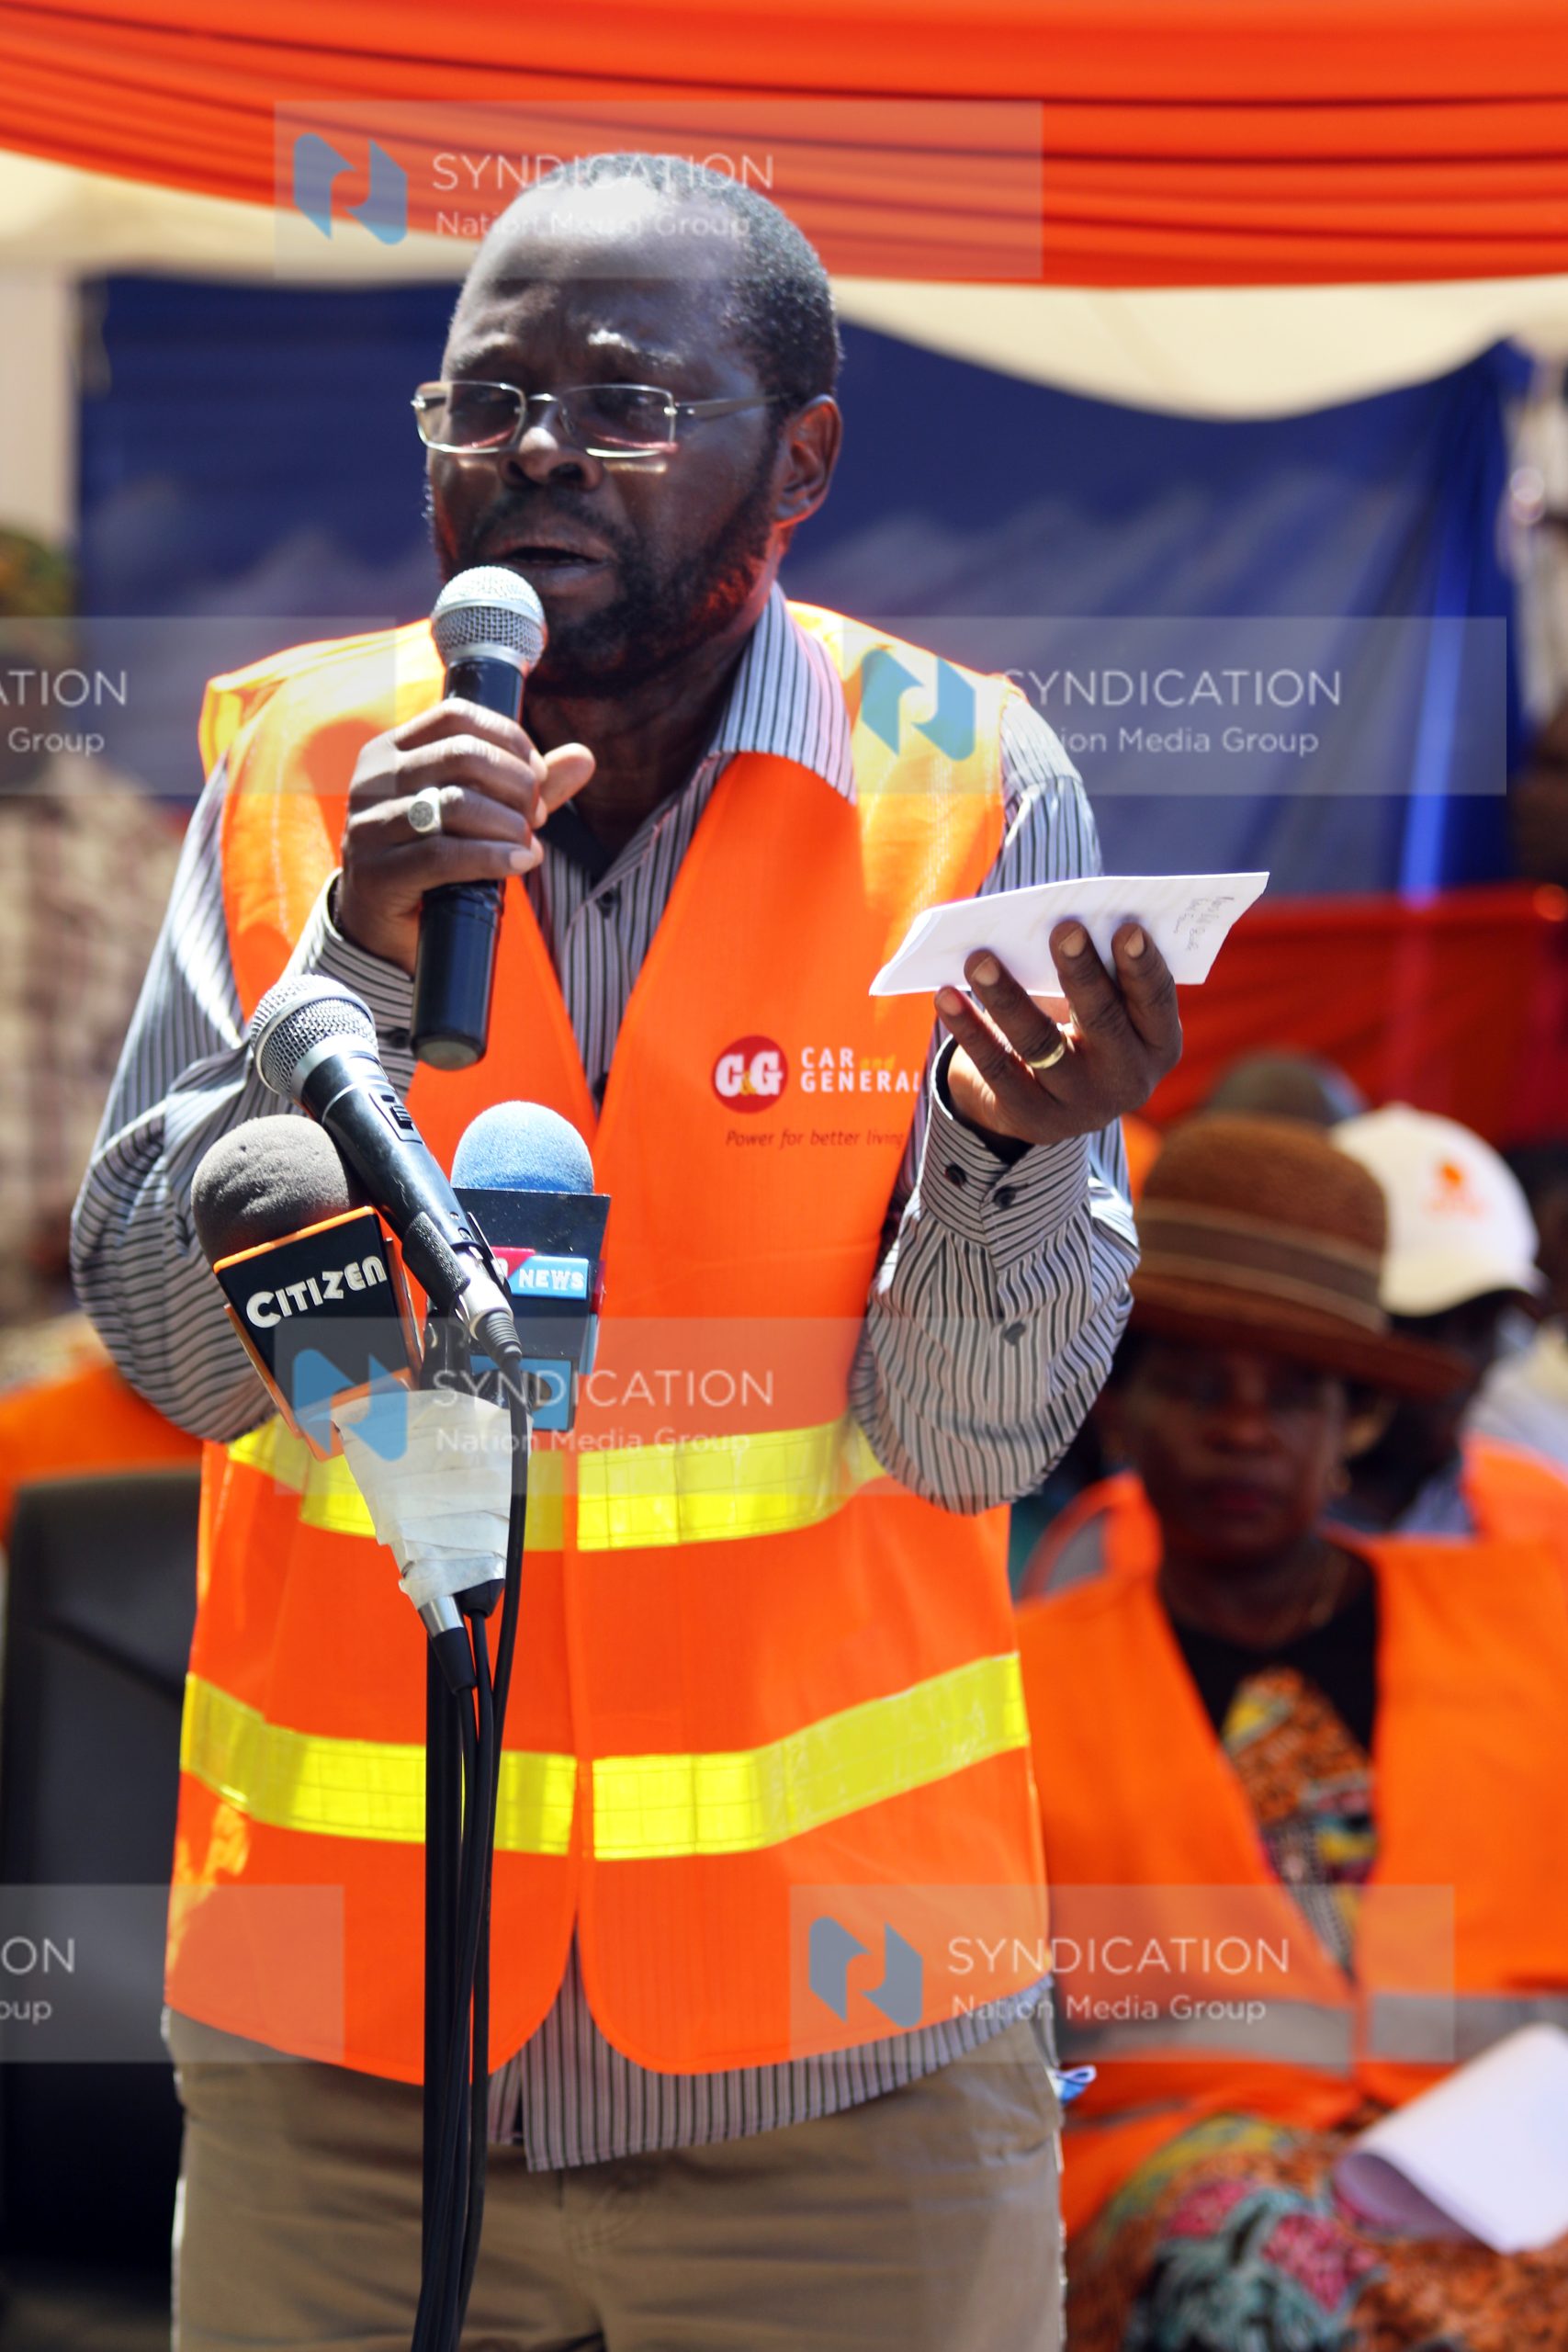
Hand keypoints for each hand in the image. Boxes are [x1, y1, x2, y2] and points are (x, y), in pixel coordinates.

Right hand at [335, 700, 594, 971]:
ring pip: (455, 804)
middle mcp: (373, 779)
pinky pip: (443, 855)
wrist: (384, 931)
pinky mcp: (374, 872)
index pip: (456, 717)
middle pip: (462, 755)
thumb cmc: (435, 864)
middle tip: (537, 816)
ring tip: (528, 843)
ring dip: (508, 823)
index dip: (509, 740)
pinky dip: (493, 857)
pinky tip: (520, 861)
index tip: (539, 775)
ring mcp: (368, 825)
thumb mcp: (480, 816)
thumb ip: (526, 786)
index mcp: (392, 751)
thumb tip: (584, 757)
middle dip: (516, 784)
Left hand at [937, 921, 1180, 1147]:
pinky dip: (969, 1029)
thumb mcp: (1106, 1008)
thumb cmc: (1085, 1029)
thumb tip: (1060, 922)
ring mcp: (1081, 1106)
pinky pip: (996, 1068)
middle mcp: (1128, 1081)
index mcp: (1159, 1045)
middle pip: (1102, 1019)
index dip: (1143, 966)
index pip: (1155, 1001)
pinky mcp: (1033, 1119)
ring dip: (1007, 996)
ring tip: (980, 959)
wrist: (1051, 1103)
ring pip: (1040, 1044)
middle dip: (1081, 971)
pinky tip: (946, 996)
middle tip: (1063, 927)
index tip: (1128, 928)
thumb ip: (1100, 973)